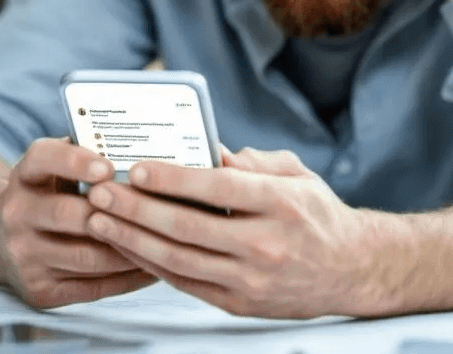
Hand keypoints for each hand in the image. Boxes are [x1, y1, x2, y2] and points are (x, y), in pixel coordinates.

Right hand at [0, 138, 155, 306]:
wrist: (1, 240)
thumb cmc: (48, 195)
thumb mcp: (54, 169)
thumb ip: (86, 156)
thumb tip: (140, 149)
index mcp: (25, 176)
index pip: (43, 159)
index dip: (75, 162)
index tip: (108, 167)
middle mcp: (16, 214)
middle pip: (66, 213)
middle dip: (112, 212)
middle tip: (154, 209)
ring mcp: (24, 256)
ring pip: (86, 256)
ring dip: (129, 250)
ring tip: (164, 240)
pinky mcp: (39, 289)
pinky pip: (91, 288)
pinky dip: (127, 279)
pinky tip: (152, 267)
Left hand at [83, 147, 397, 318]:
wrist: (353, 270)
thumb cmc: (318, 214)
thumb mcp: (296, 174)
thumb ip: (251, 162)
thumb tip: (207, 150)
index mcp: (281, 204)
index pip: (217, 189)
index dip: (172, 179)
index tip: (136, 168)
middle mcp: (266, 245)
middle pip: (187, 227)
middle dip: (136, 208)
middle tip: (100, 191)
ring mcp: (252, 280)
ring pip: (178, 260)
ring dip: (132, 239)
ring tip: (99, 219)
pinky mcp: (240, 303)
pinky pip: (185, 283)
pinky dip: (150, 264)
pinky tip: (127, 245)